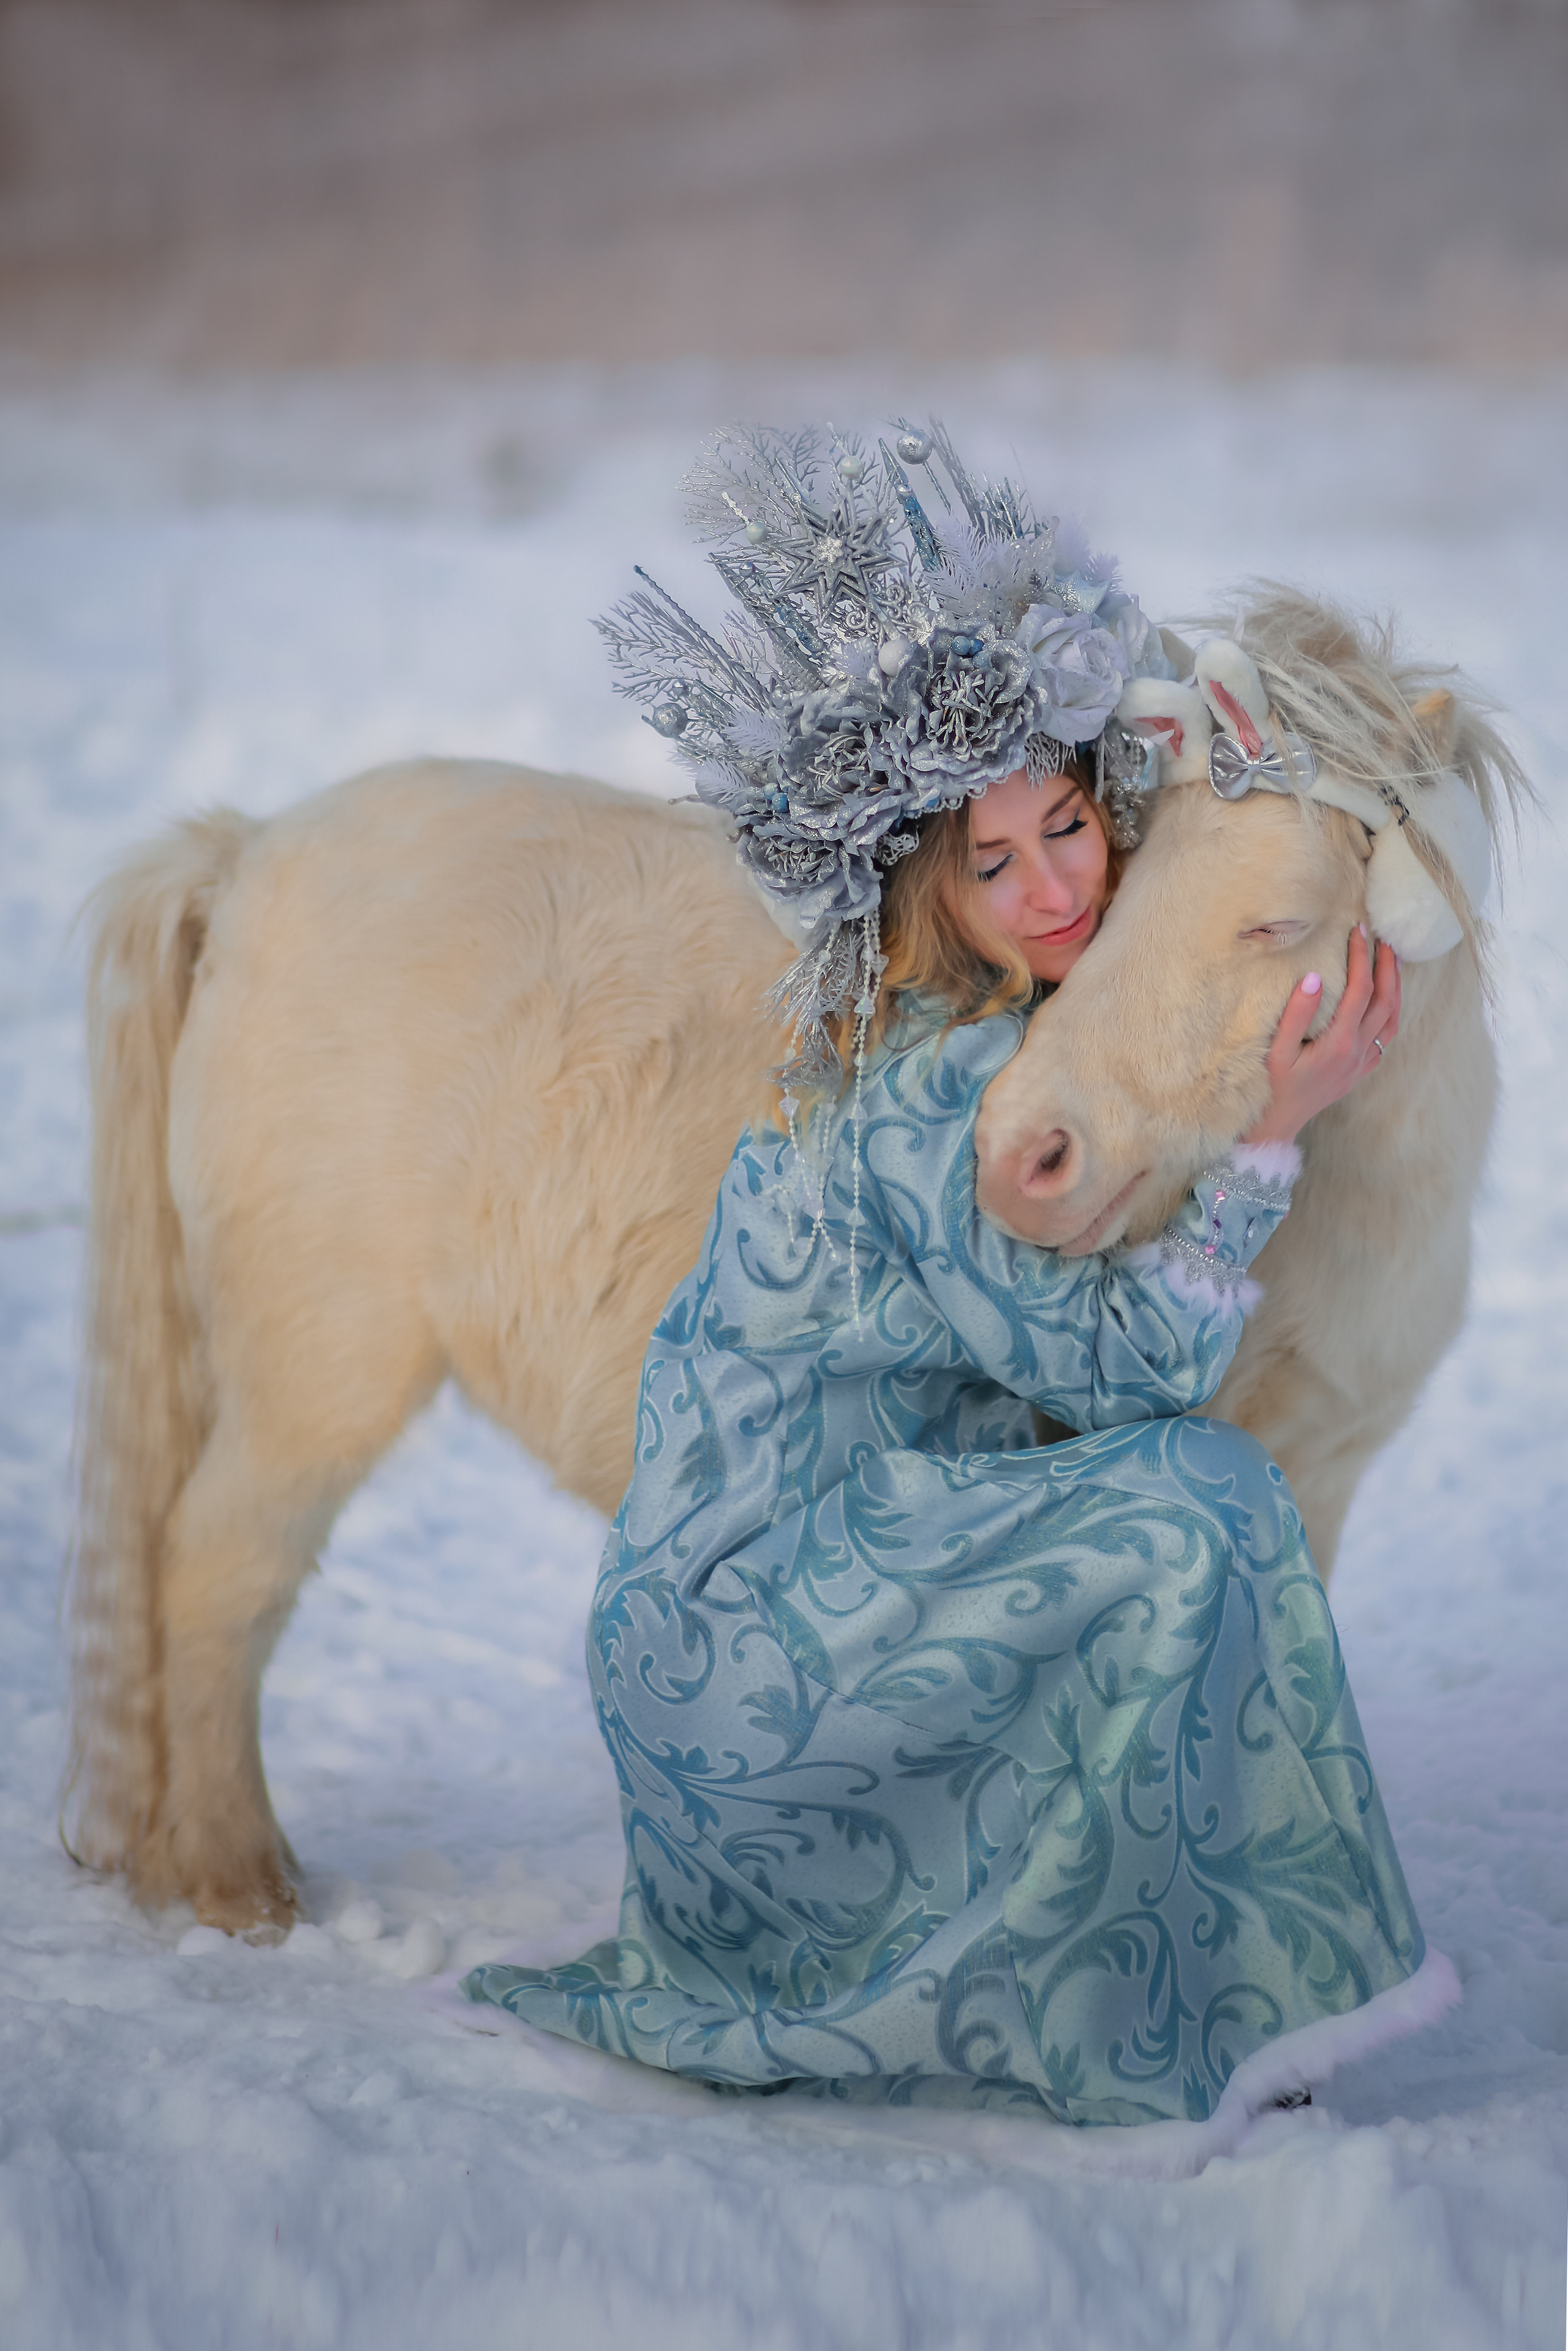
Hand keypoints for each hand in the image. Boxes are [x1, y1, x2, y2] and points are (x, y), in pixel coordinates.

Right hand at [1242, 926, 1400, 1146]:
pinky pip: (1385, 1037)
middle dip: (1387, 967)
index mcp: (1338, 1043)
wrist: (1277, 1125)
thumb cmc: (1271, 1087)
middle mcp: (1357, 1052)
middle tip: (1383, 939)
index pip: (1360, 991)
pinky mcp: (1359, 1071)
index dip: (1361, 958)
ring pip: (1392, 1019)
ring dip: (1395, 988)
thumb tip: (1314, 977)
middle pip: (1385, 1001)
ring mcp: (1362, 1063)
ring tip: (1392, 962)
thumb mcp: (1276, 1051)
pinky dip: (1391, 1013)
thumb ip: (1296, 1014)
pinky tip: (1384, 1002)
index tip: (1358, 932)